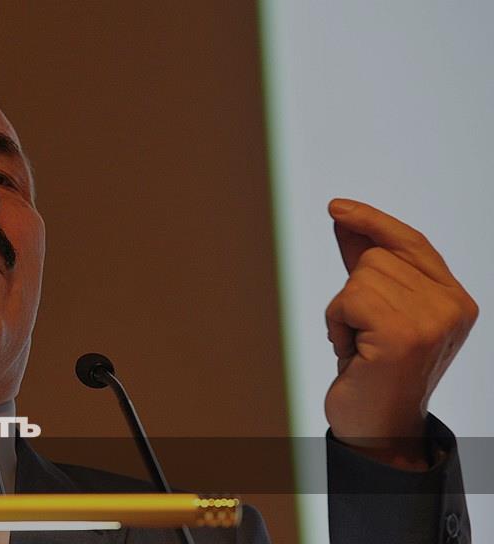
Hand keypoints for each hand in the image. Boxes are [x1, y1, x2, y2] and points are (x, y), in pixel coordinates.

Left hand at [324, 198, 477, 468]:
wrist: (376, 428)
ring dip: (344, 311)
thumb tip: (347, 221)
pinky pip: (348, 300)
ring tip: (360, 346)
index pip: (412, 243)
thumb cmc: (373, 370)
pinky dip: (337, 324)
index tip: (336, 207)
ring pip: (361, 276)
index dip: (373, 221)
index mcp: (455, 300)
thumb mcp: (375, 311)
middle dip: (354, 293)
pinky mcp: (404, 335)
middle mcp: (453, 307)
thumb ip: (369, 266)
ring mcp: (432, 320)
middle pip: (378, 257)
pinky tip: (353, 353)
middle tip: (364, 336)